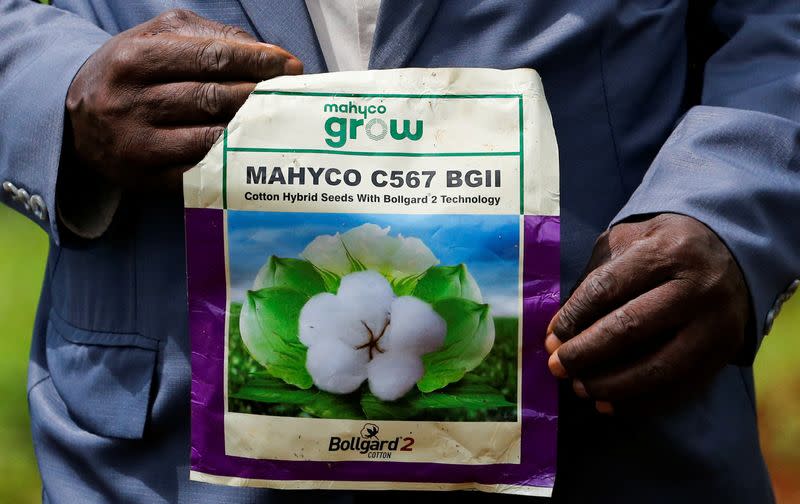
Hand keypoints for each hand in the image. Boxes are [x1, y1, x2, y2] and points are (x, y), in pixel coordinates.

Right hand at [65, 9, 301, 190]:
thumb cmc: (131, 72)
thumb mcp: (159, 39)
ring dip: (253, 131)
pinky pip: (201, 171)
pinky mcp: (145, 178)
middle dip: (261, 96)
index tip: (290, 67)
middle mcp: (131, 101)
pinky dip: (233, 162)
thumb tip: (270, 55)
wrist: (75, 119)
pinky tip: (257, 153)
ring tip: (281, 123)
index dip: (256, 62)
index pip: (210, 57)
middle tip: (293, 96)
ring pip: (211, 138)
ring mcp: (137, 144)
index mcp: (134, 58)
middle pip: (214, 98)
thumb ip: (212, 37)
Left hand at [545, 213, 749, 413]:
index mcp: (666, 252)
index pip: (608, 287)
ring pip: (658, 366)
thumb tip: (563, 327)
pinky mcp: (724, 353)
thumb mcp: (630, 239)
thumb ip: (597, 274)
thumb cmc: (664, 248)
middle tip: (558, 367)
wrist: (732, 254)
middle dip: (586, 352)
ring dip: (611, 384)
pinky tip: (610, 403)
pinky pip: (679, 387)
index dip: (574, 316)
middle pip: (631, 327)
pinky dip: (641, 402)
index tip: (551, 337)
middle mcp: (696, 288)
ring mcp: (715, 324)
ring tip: (580, 389)